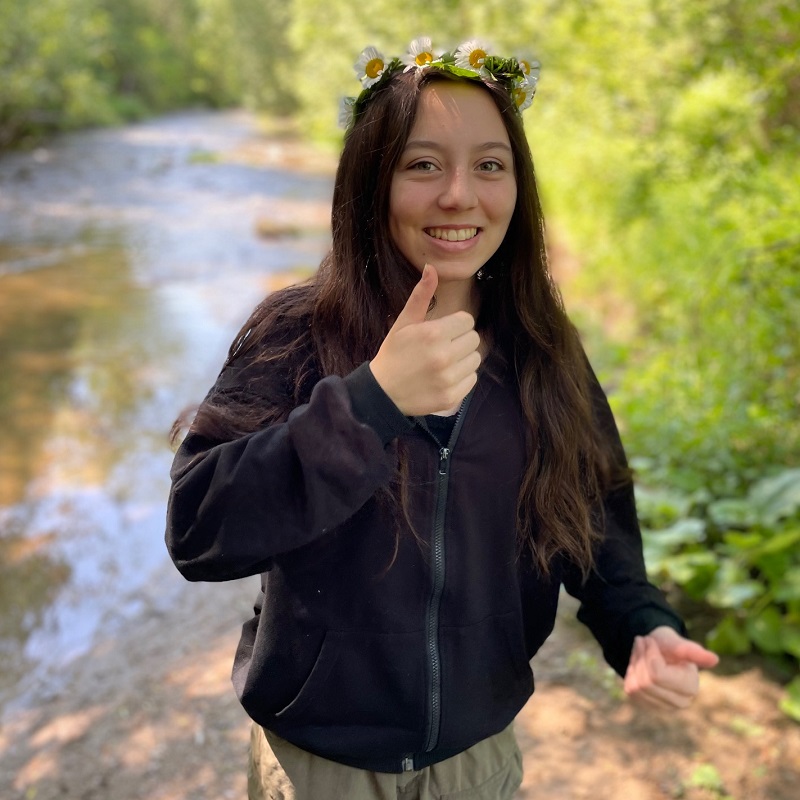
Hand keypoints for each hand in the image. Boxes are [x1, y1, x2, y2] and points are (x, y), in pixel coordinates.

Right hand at [369, 264, 481, 415]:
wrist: (382, 392)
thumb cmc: (393, 354)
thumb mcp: (404, 322)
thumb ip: (421, 296)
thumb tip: (432, 268)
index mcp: (433, 333)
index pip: (466, 321)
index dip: (455, 325)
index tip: (442, 332)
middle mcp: (443, 356)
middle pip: (474, 339)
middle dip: (460, 340)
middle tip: (443, 347)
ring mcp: (448, 378)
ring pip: (475, 359)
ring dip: (463, 359)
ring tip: (444, 363)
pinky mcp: (451, 397)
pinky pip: (472, 379)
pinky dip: (462, 378)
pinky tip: (444, 377)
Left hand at [623, 626, 718, 710]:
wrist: (658, 651)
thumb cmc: (668, 645)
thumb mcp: (676, 643)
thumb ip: (692, 651)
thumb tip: (714, 659)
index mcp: (690, 686)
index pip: (656, 674)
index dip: (648, 653)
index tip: (648, 639)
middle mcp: (680, 703)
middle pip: (645, 682)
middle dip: (640, 659)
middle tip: (642, 643)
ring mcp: (664, 708)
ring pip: (635, 687)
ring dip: (634, 665)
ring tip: (640, 652)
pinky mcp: (648, 707)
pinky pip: (630, 690)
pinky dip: (631, 674)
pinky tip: (639, 666)